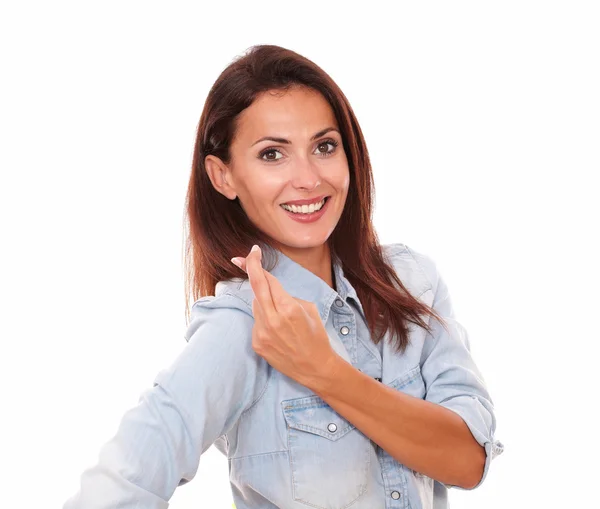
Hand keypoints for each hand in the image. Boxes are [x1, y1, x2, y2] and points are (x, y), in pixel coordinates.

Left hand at [231, 245, 338, 389]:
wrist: (315, 368)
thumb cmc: (316, 336)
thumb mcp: (309, 309)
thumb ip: (286, 295)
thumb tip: (268, 288)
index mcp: (288, 308)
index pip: (267, 279)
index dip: (257, 263)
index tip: (253, 252)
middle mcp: (272, 320)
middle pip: (255, 287)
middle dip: (247, 269)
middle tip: (238, 259)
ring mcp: (262, 333)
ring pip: (256, 305)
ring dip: (263, 301)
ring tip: (281, 315)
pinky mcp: (257, 344)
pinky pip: (256, 321)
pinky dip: (264, 319)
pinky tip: (278, 331)